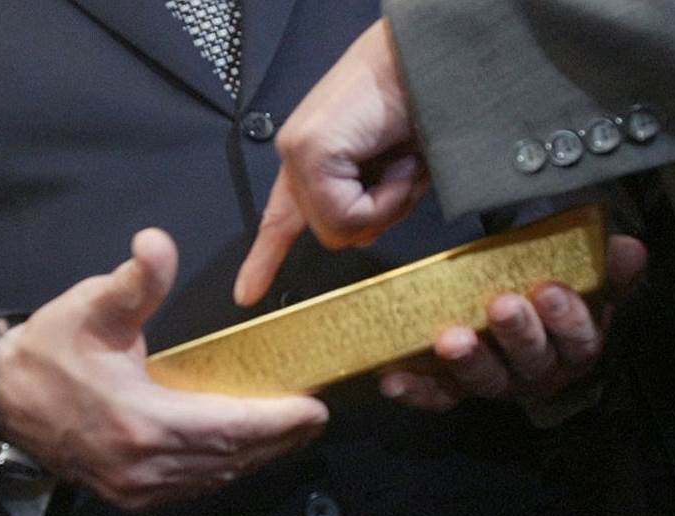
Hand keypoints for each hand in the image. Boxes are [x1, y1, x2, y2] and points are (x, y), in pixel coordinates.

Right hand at [0, 229, 327, 510]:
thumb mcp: (91, 307)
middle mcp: (144, 465)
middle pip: (230, 457)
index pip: (228, 427)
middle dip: (279, 438)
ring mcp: (137, 485)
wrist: (1, 402)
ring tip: (289, 430)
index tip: (313, 408)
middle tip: (313, 416)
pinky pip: (193, 484)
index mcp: (141, 422)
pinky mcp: (130, 492)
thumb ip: (135, 280)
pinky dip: (224, 466)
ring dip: (256, 455)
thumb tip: (158, 243)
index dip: (276, 420)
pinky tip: (241, 450)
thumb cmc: (49, 353)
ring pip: (214, 475)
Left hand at [234, 18, 421, 306]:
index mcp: (314, 160)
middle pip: (333, 234)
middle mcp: (297, 157)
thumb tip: (357, 234)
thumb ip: (366, 204)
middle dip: (377, 215)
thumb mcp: (392, 169)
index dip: (264, 259)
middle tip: (400, 170)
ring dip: (385, 204)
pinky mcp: (310, 152)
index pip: (283, 217)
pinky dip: (385, 197)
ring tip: (401, 158)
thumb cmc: (421, 107)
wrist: (428, 62)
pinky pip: (347, 213)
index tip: (245, 295)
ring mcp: (298, 154)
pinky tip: (396, 159)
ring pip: (339, 229)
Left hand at [378, 235, 646, 412]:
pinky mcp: (457, 388)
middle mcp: (536, 370)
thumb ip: (607, 267)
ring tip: (451, 340)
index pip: (579, 339)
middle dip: (517, 333)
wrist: (518, 308)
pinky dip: (416, 390)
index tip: (551, 290)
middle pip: (531, 360)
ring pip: (485, 379)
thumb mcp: (584, 276)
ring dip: (469, 361)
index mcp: (573, 346)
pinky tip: (395, 380)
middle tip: (501, 306)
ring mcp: (496, 380)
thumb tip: (630, 250)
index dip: (568, 318)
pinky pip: (438, 395)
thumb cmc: (550, 291)